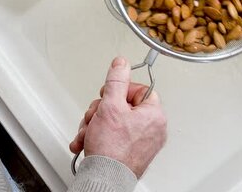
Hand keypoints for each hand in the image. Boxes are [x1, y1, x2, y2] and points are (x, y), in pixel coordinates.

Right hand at [69, 57, 166, 177]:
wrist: (104, 178)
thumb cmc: (111, 149)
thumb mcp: (110, 106)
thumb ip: (116, 80)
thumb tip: (121, 63)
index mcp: (154, 115)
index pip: (138, 89)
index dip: (119, 90)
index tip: (107, 95)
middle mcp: (152, 129)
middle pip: (123, 105)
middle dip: (101, 111)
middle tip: (95, 118)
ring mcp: (142, 142)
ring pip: (114, 121)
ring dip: (95, 125)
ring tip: (89, 134)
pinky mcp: (131, 153)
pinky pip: (113, 136)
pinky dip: (98, 138)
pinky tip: (87, 142)